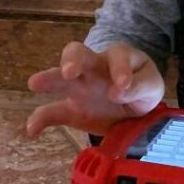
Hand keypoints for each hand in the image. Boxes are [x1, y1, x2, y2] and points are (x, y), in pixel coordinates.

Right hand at [26, 41, 164, 137]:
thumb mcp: (151, 85)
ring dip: (49, 79)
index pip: (116, 55)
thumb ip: (140, 86)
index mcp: (118, 57)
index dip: (119, 69)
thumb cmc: (142, 85)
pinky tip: (32, 130)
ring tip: (35, 83)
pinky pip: (52, 112)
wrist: (135, 107)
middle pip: (78, 53)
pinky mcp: (71, 109)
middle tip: (70, 72)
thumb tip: (118, 91)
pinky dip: (40, 120)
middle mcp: (94, 67)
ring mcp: (80, 87)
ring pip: (60, 77)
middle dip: (72, 60)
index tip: (122, 86)